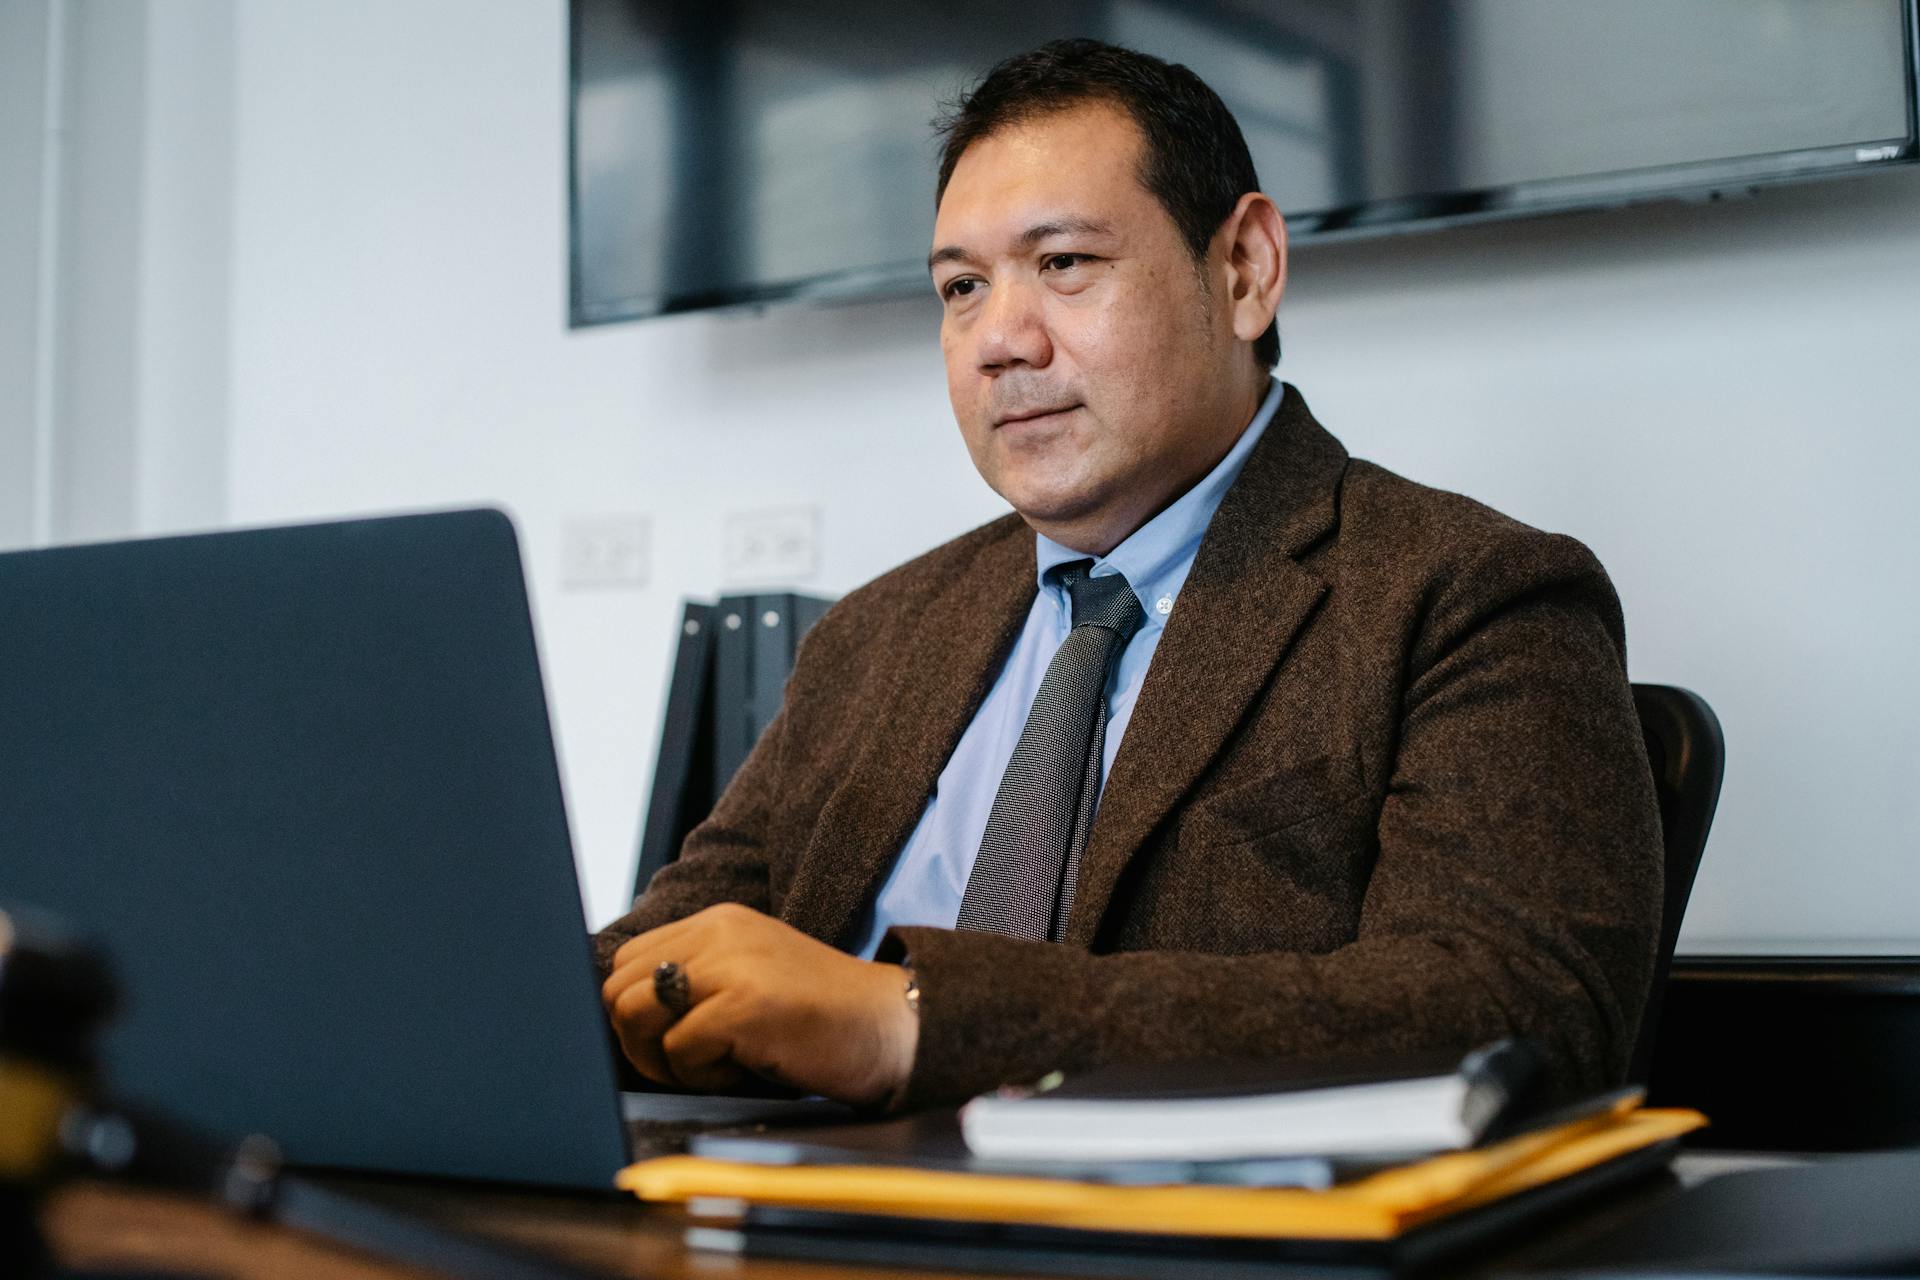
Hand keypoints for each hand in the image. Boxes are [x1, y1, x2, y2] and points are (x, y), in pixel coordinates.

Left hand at [600, 903, 918, 1107]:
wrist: (891, 1026)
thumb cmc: (822, 1016)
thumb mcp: (752, 975)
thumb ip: (699, 978)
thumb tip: (629, 1017)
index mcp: (719, 922)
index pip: (629, 961)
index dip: (635, 1011)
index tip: (669, 1042)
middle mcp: (718, 933)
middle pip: (619, 988)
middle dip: (637, 1040)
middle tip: (684, 1064)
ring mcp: (730, 965)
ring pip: (635, 1015)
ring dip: (662, 1059)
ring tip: (712, 1067)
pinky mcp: (742, 1005)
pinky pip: (678, 1050)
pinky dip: (702, 1076)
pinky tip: (744, 1070)